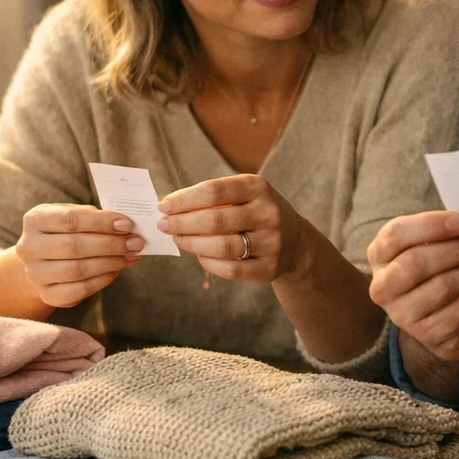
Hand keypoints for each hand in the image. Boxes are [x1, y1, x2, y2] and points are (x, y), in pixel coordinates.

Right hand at [14, 203, 143, 308]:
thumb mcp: (75, 215)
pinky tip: (118, 270)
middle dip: (110, 244)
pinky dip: (103, 279)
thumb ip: (95, 217)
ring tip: (132, 255)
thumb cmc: (66, 232)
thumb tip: (126, 225)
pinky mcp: (47, 295)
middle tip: (136, 242)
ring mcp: (35, 274)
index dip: (100, 222)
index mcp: (35, 220)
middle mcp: (29, 247)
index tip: (126, 224)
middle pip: (73, 246)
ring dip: (111, 263)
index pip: (69, 220)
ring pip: (77, 270)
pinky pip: (79, 290)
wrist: (44, 260)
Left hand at [158, 174, 308, 284]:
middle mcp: (269, 213)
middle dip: (182, 223)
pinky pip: (231, 270)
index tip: (163, 206)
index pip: (214, 191)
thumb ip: (211, 198)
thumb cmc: (256, 213)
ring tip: (178, 239)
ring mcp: (272, 242)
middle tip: (164, 225)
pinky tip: (199, 255)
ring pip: (222, 246)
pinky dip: (209, 263)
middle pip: (215, 220)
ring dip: (192, 244)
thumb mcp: (243, 195)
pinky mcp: (270, 268)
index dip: (184, 200)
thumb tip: (168, 206)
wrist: (296, 242)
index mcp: (258, 188)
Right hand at [367, 211, 458, 360]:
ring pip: (442, 286)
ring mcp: (402, 315)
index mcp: (378, 256)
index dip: (430, 225)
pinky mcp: (427, 334)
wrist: (442, 318)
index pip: (395, 235)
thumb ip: (437, 231)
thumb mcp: (428, 246)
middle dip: (454, 250)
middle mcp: (382, 288)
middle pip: (416, 263)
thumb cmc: (435, 270)